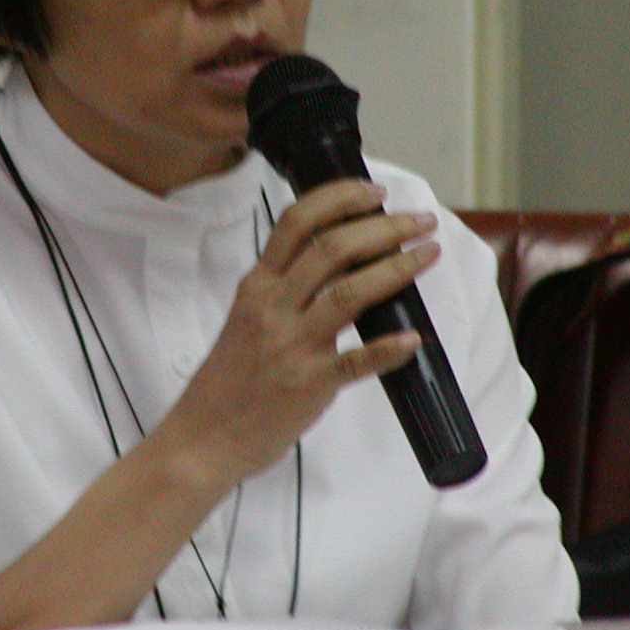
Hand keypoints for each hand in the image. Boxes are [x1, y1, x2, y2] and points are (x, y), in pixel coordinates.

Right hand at [157, 179, 439, 482]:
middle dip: (384, 228)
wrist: (202, 437)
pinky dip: (388, 348)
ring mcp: (289, 345)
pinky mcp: (306, 385)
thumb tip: (343, 262)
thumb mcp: (247, 319)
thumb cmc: (229, 381)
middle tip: (420, 221)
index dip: (340, 198)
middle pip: (332, 248)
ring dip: (395, 269)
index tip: (375, 192)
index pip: (296, 222)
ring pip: (348, 293)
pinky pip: (354, 362)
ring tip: (427, 255)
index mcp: (257, 286)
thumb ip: (285, 291)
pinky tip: (413, 339)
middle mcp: (272, 307)